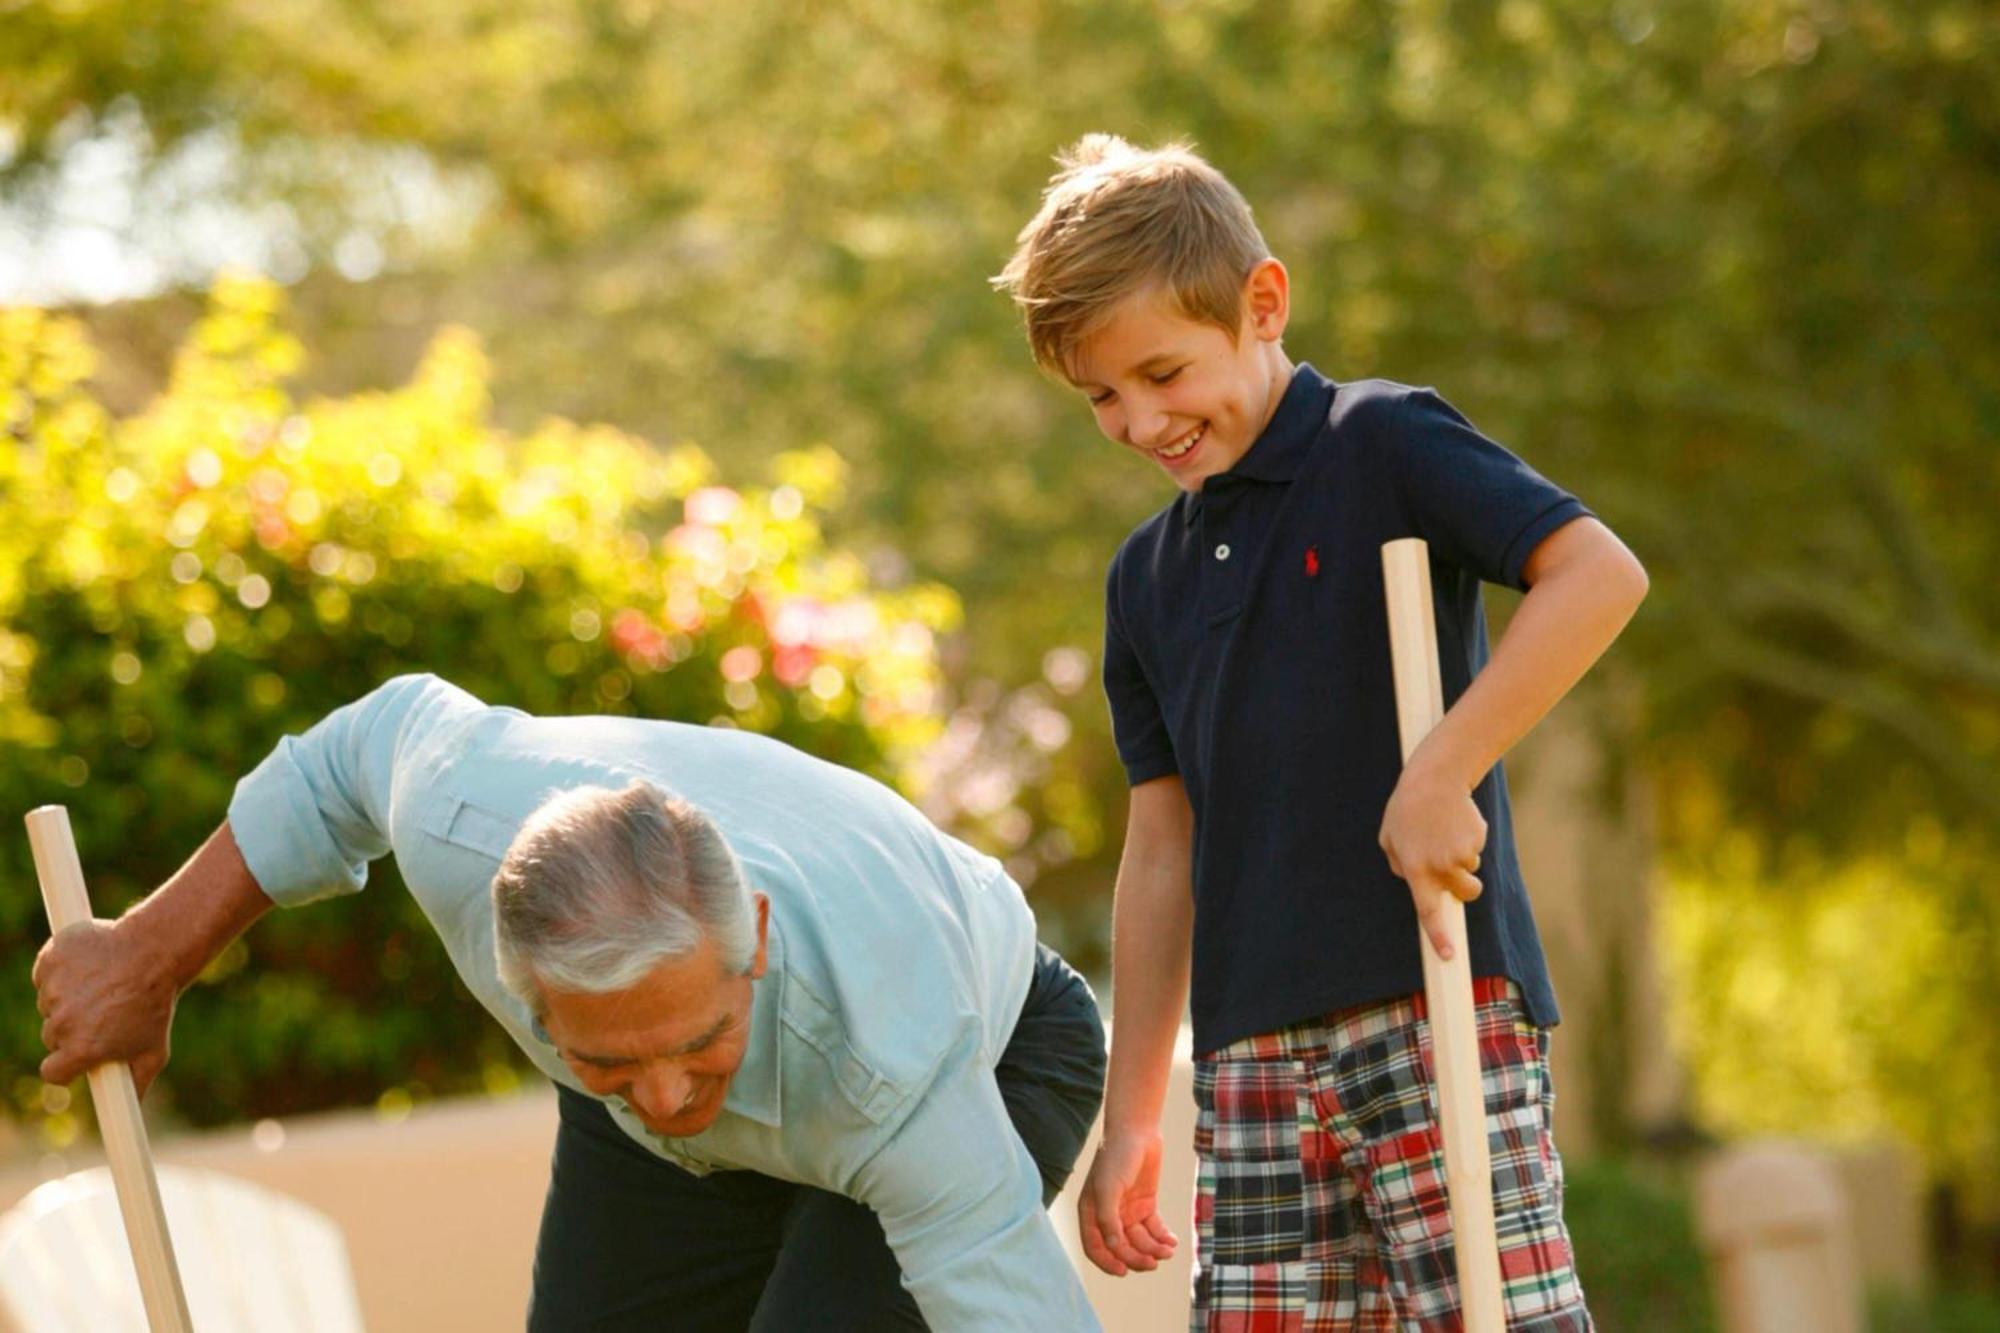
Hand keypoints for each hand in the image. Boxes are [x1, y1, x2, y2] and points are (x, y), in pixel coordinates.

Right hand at [32, 918, 178, 1094]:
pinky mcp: (50, 960)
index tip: (77, 1055)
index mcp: (81, 1047)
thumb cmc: (156, 1004)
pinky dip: (62, 969)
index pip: (52, 1072)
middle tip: (104, 1012)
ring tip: (103, 986)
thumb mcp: (154, 1050)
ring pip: (50, 1003)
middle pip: (52, 1036)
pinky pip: (46, 973)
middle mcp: (62, 1021)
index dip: (65, 1065)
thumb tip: (130, 1112)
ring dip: (69, 996)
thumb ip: (137, 1084)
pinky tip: (90, 965)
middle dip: (74, 1028)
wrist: (157, 952)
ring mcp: (53, 989)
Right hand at [1077, 1128, 1178, 1276]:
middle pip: (1121, 1248)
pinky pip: (1154, 1229)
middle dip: (1136, 1258)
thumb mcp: (1108, 1187)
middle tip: (1153, 1263)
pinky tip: (1172, 1242)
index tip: (1124, 1271)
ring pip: (1139, 1241)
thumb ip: (1108, 1218)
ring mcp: (1127, 1211)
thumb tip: (1112, 1247)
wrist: (1136, 1131)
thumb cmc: (1116, 1157)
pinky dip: (1162, 1238)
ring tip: (1167, 1251)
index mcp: (1091, 1212)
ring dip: (1153, 1250)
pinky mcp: (1145, 1204)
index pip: (1095, 1247)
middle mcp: (1108, 1215)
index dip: (1108, 1262)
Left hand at [1378, 761, 1487, 960]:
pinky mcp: (1477, 838)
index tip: (1447, 956)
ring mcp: (1462, 853)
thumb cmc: (1406, 809)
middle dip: (1466, 886)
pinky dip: (1468, 838)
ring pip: (1472, 868)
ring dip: (1463, 856)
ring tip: (1445, 830)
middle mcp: (1441, 866)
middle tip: (1452, 865)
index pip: (1428, 911)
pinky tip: (1455, 820)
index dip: (1438, 935)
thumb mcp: (1389, 838)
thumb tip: (1412, 882)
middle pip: (1467, 894)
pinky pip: (1476, 848)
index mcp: (1416, 869)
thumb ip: (1399, 865)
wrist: (1434, 777)